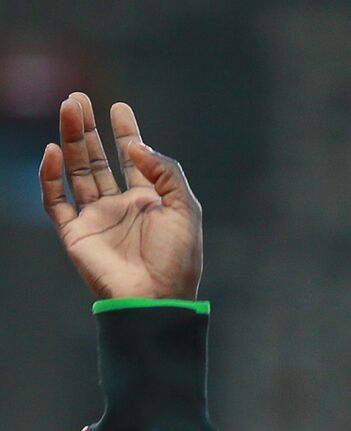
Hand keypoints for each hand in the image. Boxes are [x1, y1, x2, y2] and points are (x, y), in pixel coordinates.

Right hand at [39, 92, 202, 300]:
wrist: (156, 297)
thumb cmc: (177, 259)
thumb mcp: (185, 209)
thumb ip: (166, 173)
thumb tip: (137, 146)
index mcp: (149, 201)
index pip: (133, 159)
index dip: (126, 132)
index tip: (119, 107)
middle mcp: (121, 206)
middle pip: (98, 159)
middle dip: (88, 129)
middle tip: (78, 99)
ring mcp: (97, 219)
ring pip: (77, 172)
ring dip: (70, 141)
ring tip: (68, 109)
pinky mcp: (75, 233)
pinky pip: (56, 200)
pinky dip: (50, 177)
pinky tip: (53, 152)